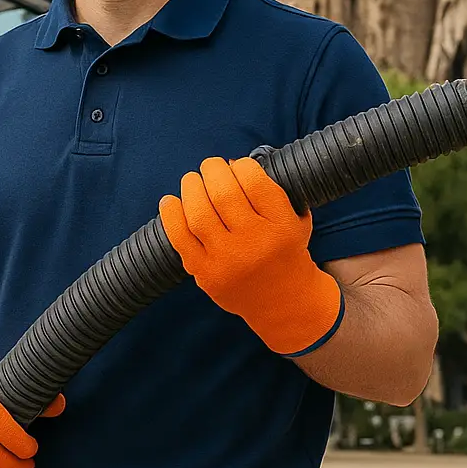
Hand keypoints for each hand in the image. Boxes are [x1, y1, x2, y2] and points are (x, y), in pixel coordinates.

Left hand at [159, 156, 344, 356]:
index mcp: (281, 226)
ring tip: (192, 181)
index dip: (241, 165)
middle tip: (211, 167)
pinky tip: (171, 201)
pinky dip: (170, 215)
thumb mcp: (296, 219)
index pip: (254, 181)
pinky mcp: (206, 275)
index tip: (237, 166)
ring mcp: (228, 261)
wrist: (284, 304)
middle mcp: (255, 244)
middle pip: (223, 193)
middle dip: (212, 170)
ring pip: (198, 213)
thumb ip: (272, 190)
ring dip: (190, 187)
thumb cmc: (287, 251)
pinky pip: (180, 239)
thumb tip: (230, 163)